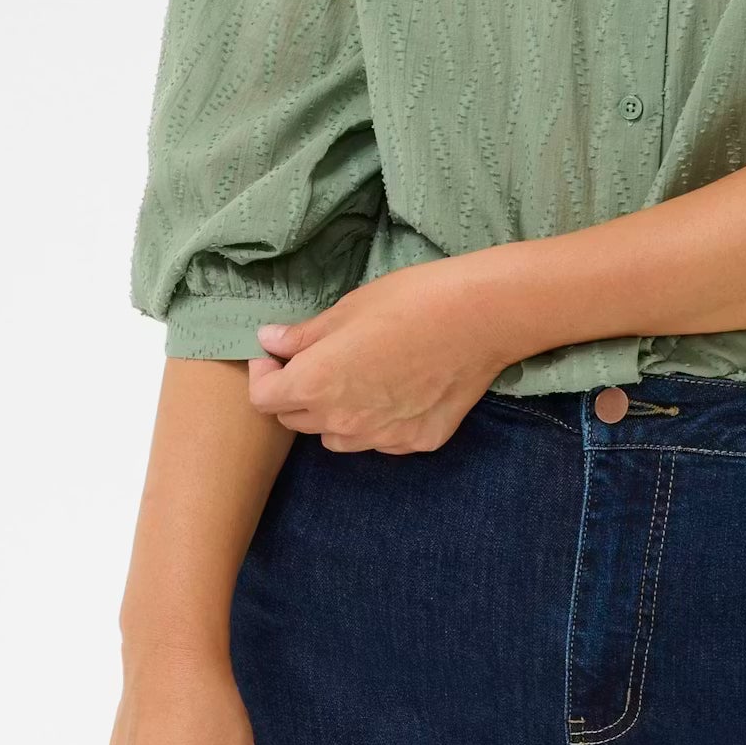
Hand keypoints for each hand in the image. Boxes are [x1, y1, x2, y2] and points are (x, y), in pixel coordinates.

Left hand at [245, 253, 519, 452]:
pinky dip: (378, 421)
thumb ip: (305, 335)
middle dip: (296, 393)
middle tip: (318, 361)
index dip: (264, 374)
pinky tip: (399, 390)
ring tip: (359, 379)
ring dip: (335, 414)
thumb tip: (270, 341)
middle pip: (297, 421)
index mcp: (317, 384)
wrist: (481, 318)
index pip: (264, 399)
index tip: (276, 355)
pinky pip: (381, 439)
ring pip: (337, 438)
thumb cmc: (411, 301)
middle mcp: (343, 422)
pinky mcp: (416, 442)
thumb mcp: (348, 309)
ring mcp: (382, 438)